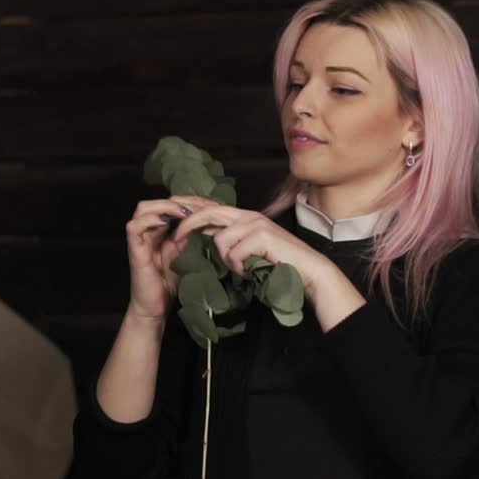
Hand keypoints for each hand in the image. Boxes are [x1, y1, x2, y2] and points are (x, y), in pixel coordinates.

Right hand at [125, 195, 220, 321]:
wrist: (156, 307)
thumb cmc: (170, 283)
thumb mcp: (186, 255)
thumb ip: (192, 238)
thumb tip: (207, 221)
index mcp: (161, 229)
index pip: (174, 204)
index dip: (193, 201)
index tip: (214, 206)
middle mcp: (149, 230)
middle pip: (160, 201)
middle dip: (183, 200)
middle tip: (204, 208)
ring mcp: (139, 238)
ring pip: (144, 208)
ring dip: (166, 206)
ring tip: (186, 214)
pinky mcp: (134, 250)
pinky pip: (134, 227)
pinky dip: (150, 220)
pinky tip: (168, 222)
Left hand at [171, 203, 330, 299]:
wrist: (306, 270)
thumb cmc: (278, 263)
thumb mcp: (249, 249)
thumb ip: (230, 240)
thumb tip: (205, 237)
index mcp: (244, 216)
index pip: (211, 208)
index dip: (190, 211)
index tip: (172, 219)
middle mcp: (248, 215)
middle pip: (209, 213)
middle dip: (187, 226)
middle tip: (175, 240)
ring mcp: (255, 223)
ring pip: (221, 240)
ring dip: (229, 261)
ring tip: (244, 268)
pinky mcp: (261, 235)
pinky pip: (234, 254)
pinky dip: (240, 268)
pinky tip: (253, 270)